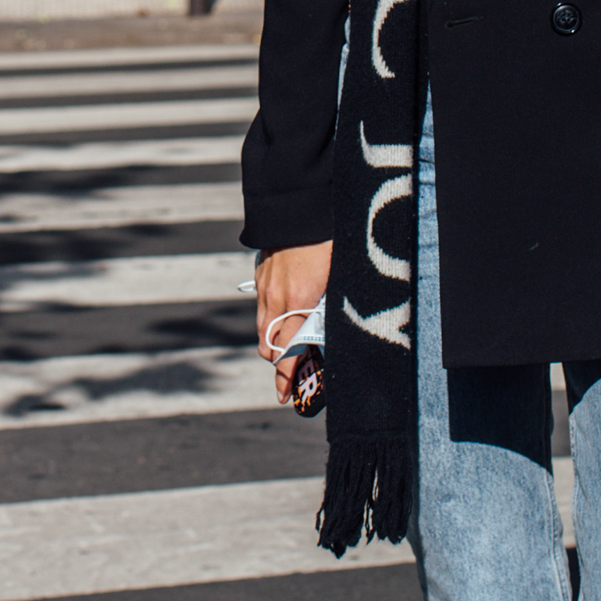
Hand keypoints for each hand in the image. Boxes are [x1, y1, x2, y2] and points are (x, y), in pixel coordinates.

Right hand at [254, 241, 332, 404]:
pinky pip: (263, 308)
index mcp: (299, 302)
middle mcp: (277, 299)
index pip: (288, 351)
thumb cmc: (325, 240)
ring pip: (264, 328)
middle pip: (269, 345)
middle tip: (294, 376)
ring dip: (274, 343)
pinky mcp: (262, 275)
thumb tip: (336, 328)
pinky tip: (288, 314)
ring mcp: (265, 287)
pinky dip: (272, 319)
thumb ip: (333, 305)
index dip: (286, 376)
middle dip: (280, 364)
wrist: (299, 205)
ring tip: (290, 349)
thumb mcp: (338, 276)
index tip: (285, 394)